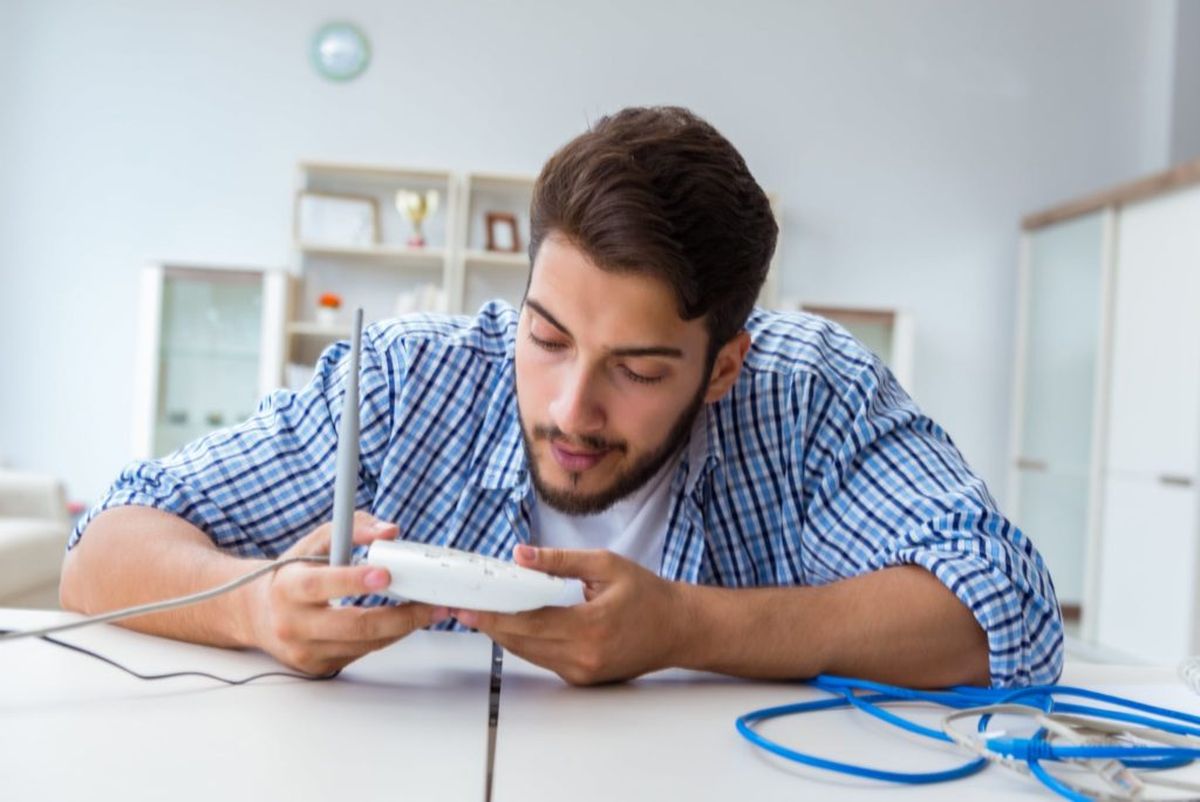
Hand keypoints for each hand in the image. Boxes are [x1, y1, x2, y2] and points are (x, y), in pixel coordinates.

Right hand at [248, 511, 449, 674]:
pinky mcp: (319, 667)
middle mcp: (293, 624)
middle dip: (399, 616)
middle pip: (353, 626)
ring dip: (402, 628)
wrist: (258, 613)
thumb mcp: (314, 543)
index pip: (320, 586)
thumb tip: (389, 532)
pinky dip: (387, 638)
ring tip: (428, 610)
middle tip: (429, 603)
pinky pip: (362, 655)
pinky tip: (402, 622)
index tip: (385, 574)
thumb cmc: (291, 574)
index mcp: (288, 588)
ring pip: (364, 645)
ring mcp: (306, 651)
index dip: (353, 581)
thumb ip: (352, 529)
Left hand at [453, 546, 689, 684]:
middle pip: (522, 642)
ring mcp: (583, 672)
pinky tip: (514, 624)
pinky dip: (526, 642)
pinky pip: (543, 659)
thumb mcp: (606, 565)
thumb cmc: (647, 594)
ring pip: (529, 654)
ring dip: (504, 634)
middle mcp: (584, 656)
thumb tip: (521, 555)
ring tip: (482, 612)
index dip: (494, 616)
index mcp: (591, 626)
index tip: (468, 608)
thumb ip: (560, 561)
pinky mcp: (582, 679)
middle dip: (491, 624)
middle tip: (464, 607)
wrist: (677, 629)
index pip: (529, 623)